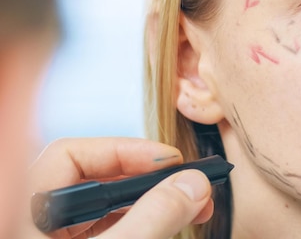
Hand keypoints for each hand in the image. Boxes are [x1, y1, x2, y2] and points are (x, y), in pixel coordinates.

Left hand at [25, 137, 213, 238]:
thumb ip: (151, 218)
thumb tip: (194, 183)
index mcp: (27, 210)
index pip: (70, 154)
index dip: (124, 150)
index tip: (169, 161)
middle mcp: (36, 220)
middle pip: (94, 179)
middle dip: (148, 179)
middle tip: (189, 184)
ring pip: (105, 207)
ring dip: (153, 202)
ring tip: (192, 207)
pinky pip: (108, 229)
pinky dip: (142, 222)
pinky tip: (168, 223)